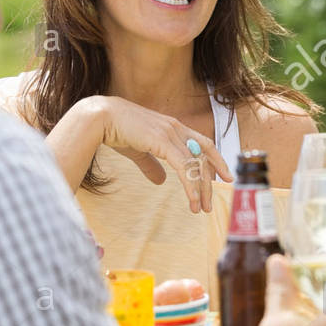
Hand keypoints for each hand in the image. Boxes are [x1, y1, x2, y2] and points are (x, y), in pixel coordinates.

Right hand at [84, 95, 231, 211]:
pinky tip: (192, 199)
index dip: (216, 160)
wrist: (100, 117)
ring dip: (200, 189)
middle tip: (209, 204)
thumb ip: (151, 165)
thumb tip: (161, 181)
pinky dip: (190, 184)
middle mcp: (177, 129)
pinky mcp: (163, 142)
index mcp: (174, 128)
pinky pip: (183, 167)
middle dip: (208, 183)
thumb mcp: (139, 150)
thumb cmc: (116, 130)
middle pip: (203, 157)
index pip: (204, 144)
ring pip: (195, 164)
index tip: (225, 176)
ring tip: (200, 208)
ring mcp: (171, 134)